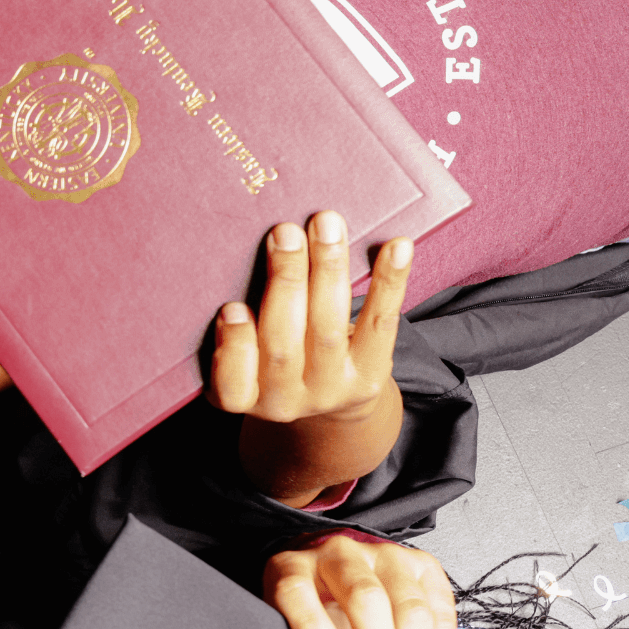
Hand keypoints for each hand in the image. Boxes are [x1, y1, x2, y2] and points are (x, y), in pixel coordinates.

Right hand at [208, 211, 411, 424]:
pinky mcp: (370, 375)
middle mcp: (284, 402)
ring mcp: (330, 391)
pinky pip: (380, 325)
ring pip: (328, 329)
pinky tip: (397, 247)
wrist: (328, 400)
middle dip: (285, 283)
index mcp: (242, 398)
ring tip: (326, 226)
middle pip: (283, 345)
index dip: (234, 347)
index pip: (232, 385)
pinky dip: (388, 282)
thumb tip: (255, 257)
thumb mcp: (243, 357)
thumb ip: (238, 325)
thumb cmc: (272, 359)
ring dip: (327, 270)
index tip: (233, 308)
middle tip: (285, 233)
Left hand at [264, 535, 455, 628]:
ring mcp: (384, 555)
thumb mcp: (288, 626)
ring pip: (408, 603)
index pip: (295, 589)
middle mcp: (340, 553)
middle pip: (364, 595)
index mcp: (293, 567)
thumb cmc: (310, 609)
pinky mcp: (421, 565)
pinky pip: (440, 607)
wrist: (335, 574)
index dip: (310, 622)